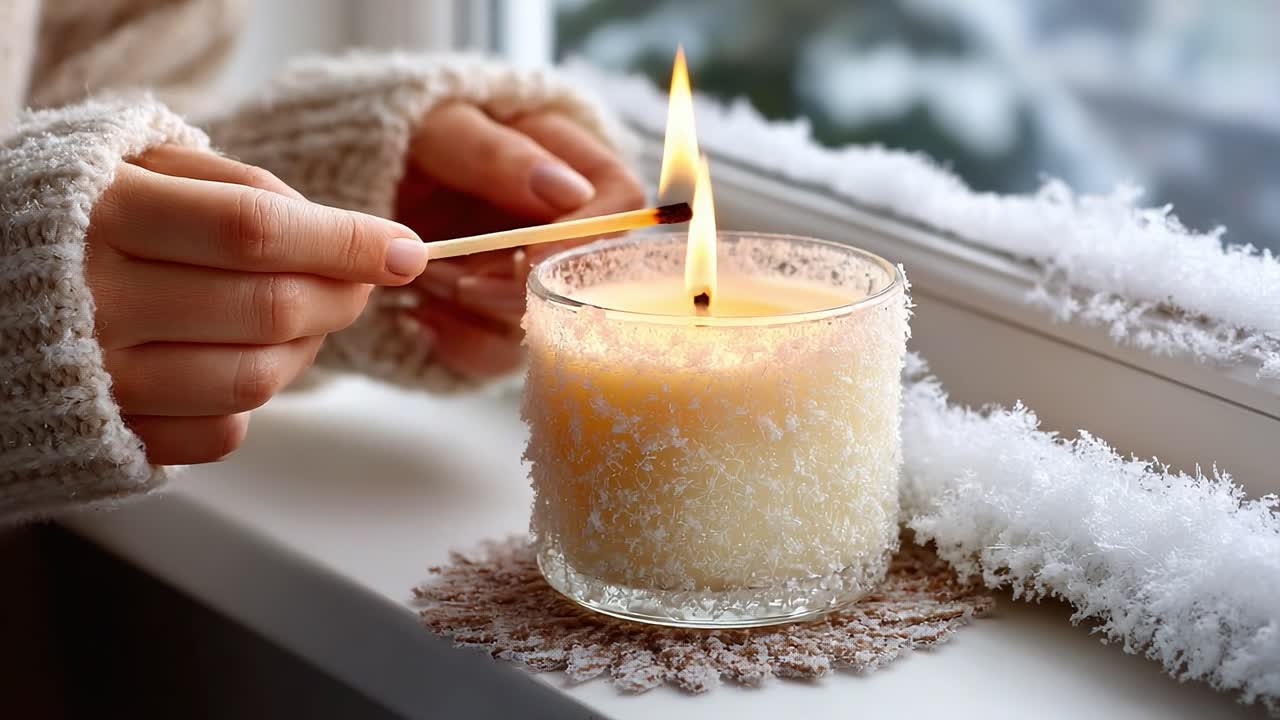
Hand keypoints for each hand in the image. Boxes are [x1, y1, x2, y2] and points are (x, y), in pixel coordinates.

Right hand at [88, 145, 424, 463]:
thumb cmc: (76, 216)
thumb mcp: (138, 168)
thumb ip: (238, 189)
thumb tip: (345, 233)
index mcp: (106, 216)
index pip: (257, 232)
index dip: (345, 242)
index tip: (405, 247)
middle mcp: (97, 302)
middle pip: (269, 310)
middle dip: (342, 293)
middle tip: (363, 277)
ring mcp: (100, 379)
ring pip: (255, 379)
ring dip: (308, 348)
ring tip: (306, 315)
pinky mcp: (108, 435)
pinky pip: (221, 435)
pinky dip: (254, 399)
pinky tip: (244, 357)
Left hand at [398, 103, 644, 379]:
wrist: (348, 177)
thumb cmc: (401, 135)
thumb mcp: (438, 128)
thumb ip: (496, 153)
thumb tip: (569, 192)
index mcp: (573, 162)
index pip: (622, 205)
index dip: (585, 240)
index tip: (528, 258)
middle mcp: (567, 227)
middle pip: (590, 277)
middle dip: (517, 287)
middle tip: (458, 278)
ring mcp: (536, 278)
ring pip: (546, 322)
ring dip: (478, 313)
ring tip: (422, 282)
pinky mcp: (501, 319)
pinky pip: (499, 353)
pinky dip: (457, 341)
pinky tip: (416, 316)